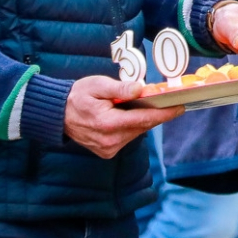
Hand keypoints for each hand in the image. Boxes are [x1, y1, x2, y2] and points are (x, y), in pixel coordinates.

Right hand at [63, 74, 185, 158]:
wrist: (57, 115)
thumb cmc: (77, 96)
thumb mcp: (97, 86)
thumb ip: (119, 89)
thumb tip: (141, 89)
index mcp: (108, 124)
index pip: (143, 119)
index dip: (164, 113)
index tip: (180, 107)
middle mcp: (110, 141)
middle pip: (142, 126)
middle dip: (156, 114)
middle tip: (167, 101)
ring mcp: (108, 149)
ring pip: (136, 132)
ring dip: (142, 120)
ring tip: (141, 105)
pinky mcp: (107, 152)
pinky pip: (128, 137)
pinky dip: (131, 127)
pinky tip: (125, 116)